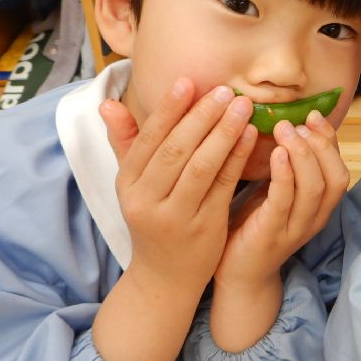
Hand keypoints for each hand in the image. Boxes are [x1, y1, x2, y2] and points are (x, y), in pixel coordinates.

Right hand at [100, 78, 256, 295]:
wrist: (164, 278)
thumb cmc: (152, 219)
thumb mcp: (132, 185)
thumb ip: (125, 143)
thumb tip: (108, 103)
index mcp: (128, 184)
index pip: (149, 140)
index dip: (169, 110)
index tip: (189, 81)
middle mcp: (147, 200)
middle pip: (177, 150)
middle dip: (202, 116)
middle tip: (226, 90)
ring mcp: (176, 216)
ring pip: (202, 167)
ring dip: (225, 132)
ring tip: (243, 106)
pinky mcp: (205, 228)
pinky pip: (224, 186)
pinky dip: (237, 158)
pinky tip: (251, 136)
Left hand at [210, 110, 349, 350]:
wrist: (236, 274)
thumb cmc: (253, 225)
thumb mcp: (275, 192)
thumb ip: (285, 166)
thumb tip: (283, 120)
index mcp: (319, 207)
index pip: (339, 169)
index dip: (330, 140)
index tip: (312, 115)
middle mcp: (314, 218)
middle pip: (336, 177)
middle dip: (321, 143)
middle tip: (297, 121)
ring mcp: (295, 228)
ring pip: (315, 186)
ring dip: (303, 153)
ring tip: (285, 129)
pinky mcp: (272, 233)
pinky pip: (285, 200)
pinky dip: (285, 173)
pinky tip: (276, 153)